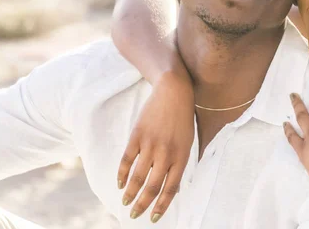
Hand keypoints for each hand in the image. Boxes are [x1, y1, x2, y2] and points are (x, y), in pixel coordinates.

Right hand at [117, 71, 194, 222]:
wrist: (174, 91)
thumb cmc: (183, 118)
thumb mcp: (188, 141)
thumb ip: (181, 163)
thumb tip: (174, 188)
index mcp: (182, 156)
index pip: (171, 188)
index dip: (161, 205)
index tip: (154, 217)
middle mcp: (166, 153)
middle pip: (152, 186)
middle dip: (143, 204)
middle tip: (135, 214)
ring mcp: (150, 144)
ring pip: (137, 177)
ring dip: (130, 194)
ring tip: (126, 203)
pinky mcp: (137, 136)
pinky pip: (127, 160)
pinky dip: (122, 175)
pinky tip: (120, 184)